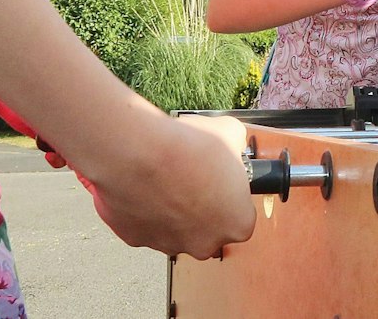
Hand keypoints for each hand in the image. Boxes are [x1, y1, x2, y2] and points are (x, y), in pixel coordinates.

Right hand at [77, 113, 252, 258]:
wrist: (140, 153)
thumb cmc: (190, 148)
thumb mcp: (231, 133)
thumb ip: (237, 148)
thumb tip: (232, 145)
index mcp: (236, 223)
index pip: (241, 214)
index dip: (230, 194)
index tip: (219, 180)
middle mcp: (205, 243)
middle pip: (209, 228)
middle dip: (202, 207)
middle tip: (192, 179)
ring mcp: (169, 245)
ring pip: (176, 229)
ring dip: (173, 209)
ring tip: (165, 179)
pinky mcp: (137, 239)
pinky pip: (146, 225)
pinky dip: (146, 210)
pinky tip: (145, 186)